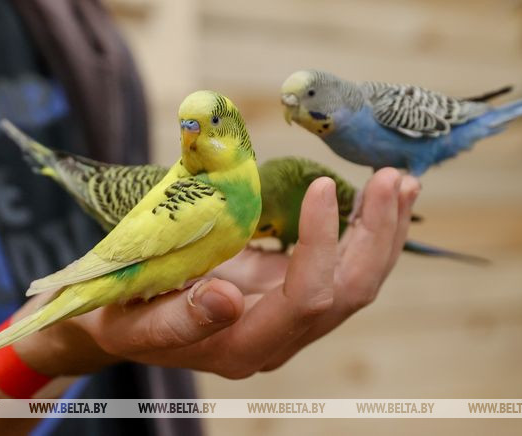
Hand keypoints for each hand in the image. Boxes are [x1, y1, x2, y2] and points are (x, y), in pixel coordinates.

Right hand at [22, 168, 418, 379]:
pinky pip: (342, 267)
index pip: (306, 298)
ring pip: (357, 281)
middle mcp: (280, 337)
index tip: (318, 186)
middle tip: (390, 177)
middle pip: (349, 292)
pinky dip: (365, 231)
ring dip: (383, 229)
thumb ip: (181, 317)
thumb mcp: (137, 317)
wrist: (121, 323)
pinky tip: (379, 198)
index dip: (321, 244)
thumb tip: (225, 300)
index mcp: (244, 345)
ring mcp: (291, 317)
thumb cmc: (122, 316)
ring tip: (400, 181)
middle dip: (375, 233)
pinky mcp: (291, 293)